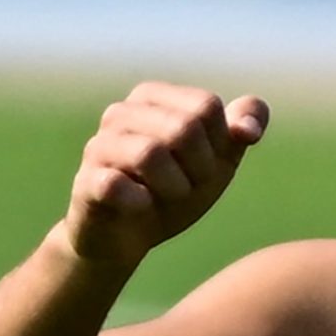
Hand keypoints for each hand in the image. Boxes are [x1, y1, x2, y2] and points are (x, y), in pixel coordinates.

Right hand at [61, 82, 268, 269]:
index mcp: (153, 97)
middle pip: (184, 128)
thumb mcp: (218, 158)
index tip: (203, 167)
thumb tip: (249, 130)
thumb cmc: (173, 189)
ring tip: (163, 197)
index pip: (206, 106)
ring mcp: (98, 146)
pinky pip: (118, 185)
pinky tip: (140, 207)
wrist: (127, 238)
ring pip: (151, 153)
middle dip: (199, 169)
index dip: (217, 146)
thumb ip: (241, 127)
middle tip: (186, 188)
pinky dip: (142, 203)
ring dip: (174, 187)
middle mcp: (121, 112)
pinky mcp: (86, 182)